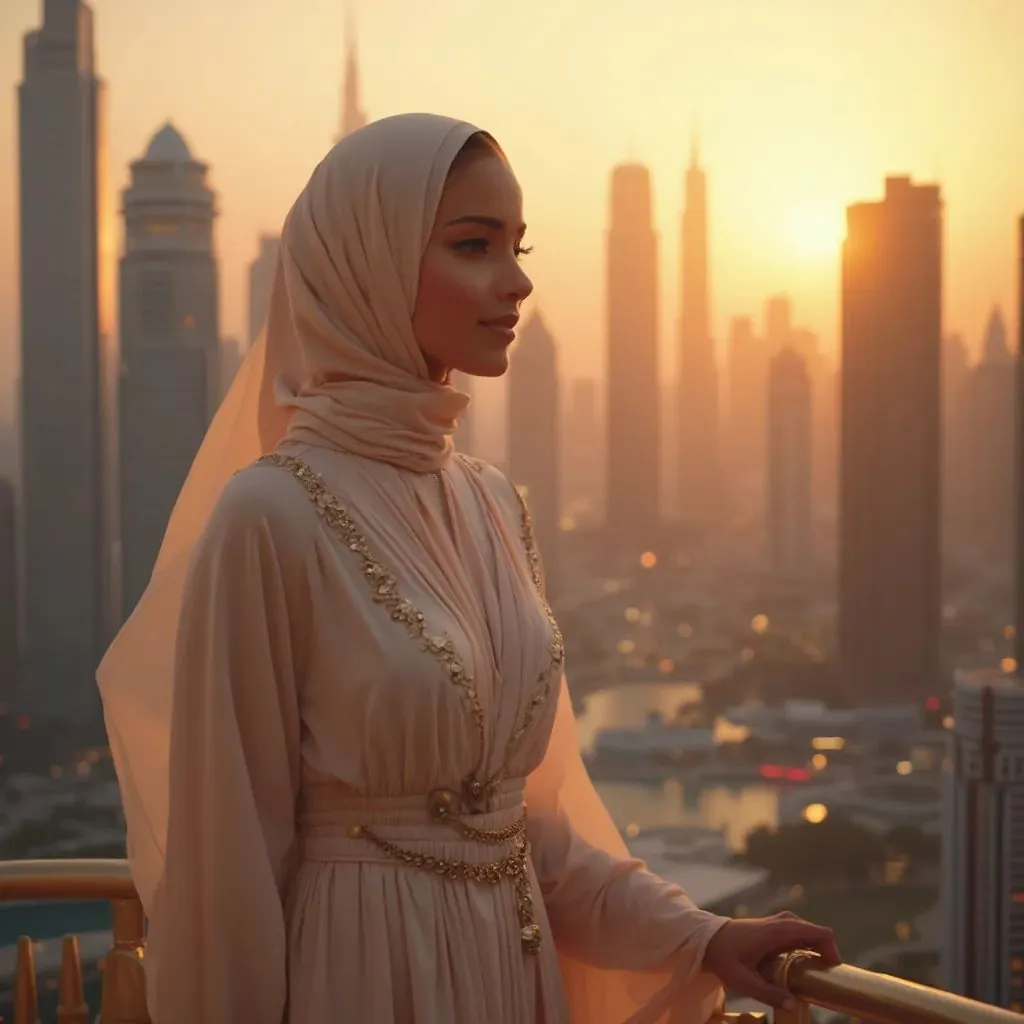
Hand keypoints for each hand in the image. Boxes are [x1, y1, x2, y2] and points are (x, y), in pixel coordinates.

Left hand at [701, 911, 840, 1009]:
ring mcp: (775, 923)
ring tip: (816, 973)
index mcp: (776, 931)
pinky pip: (795, 932)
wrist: (704, 940)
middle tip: (826, 976)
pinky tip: (800, 965)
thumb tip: (793, 1004)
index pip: (816, 931)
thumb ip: (767, 993)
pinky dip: (804, 945)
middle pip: (814, 931)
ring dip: (815, 948)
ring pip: (805, 930)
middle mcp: (779, 922)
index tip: (833, 970)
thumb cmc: (722, 957)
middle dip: (826, 951)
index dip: (831, 948)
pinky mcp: (771, 928)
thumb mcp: (742, 980)